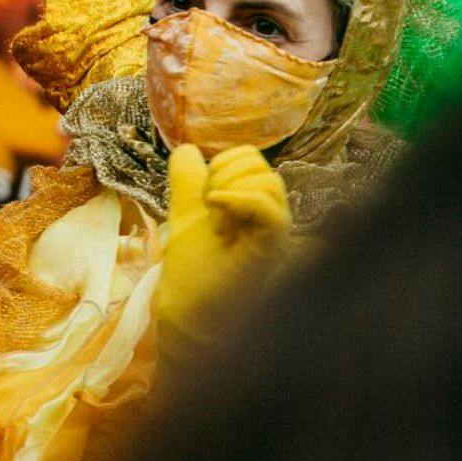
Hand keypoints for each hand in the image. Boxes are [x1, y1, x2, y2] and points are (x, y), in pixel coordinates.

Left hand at [157, 143, 291, 347]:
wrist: (187, 311)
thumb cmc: (192, 269)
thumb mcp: (187, 213)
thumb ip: (189, 181)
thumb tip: (189, 148)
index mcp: (254, 205)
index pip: (251, 157)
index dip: (221, 164)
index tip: (204, 198)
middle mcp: (271, 217)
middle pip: (260, 165)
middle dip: (221, 177)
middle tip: (209, 212)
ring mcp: (275, 235)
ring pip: (268, 182)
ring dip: (227, 192)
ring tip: (215, 223)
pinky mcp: (271, 252)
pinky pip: (271, 210)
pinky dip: (239, 199)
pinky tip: (215, 210)